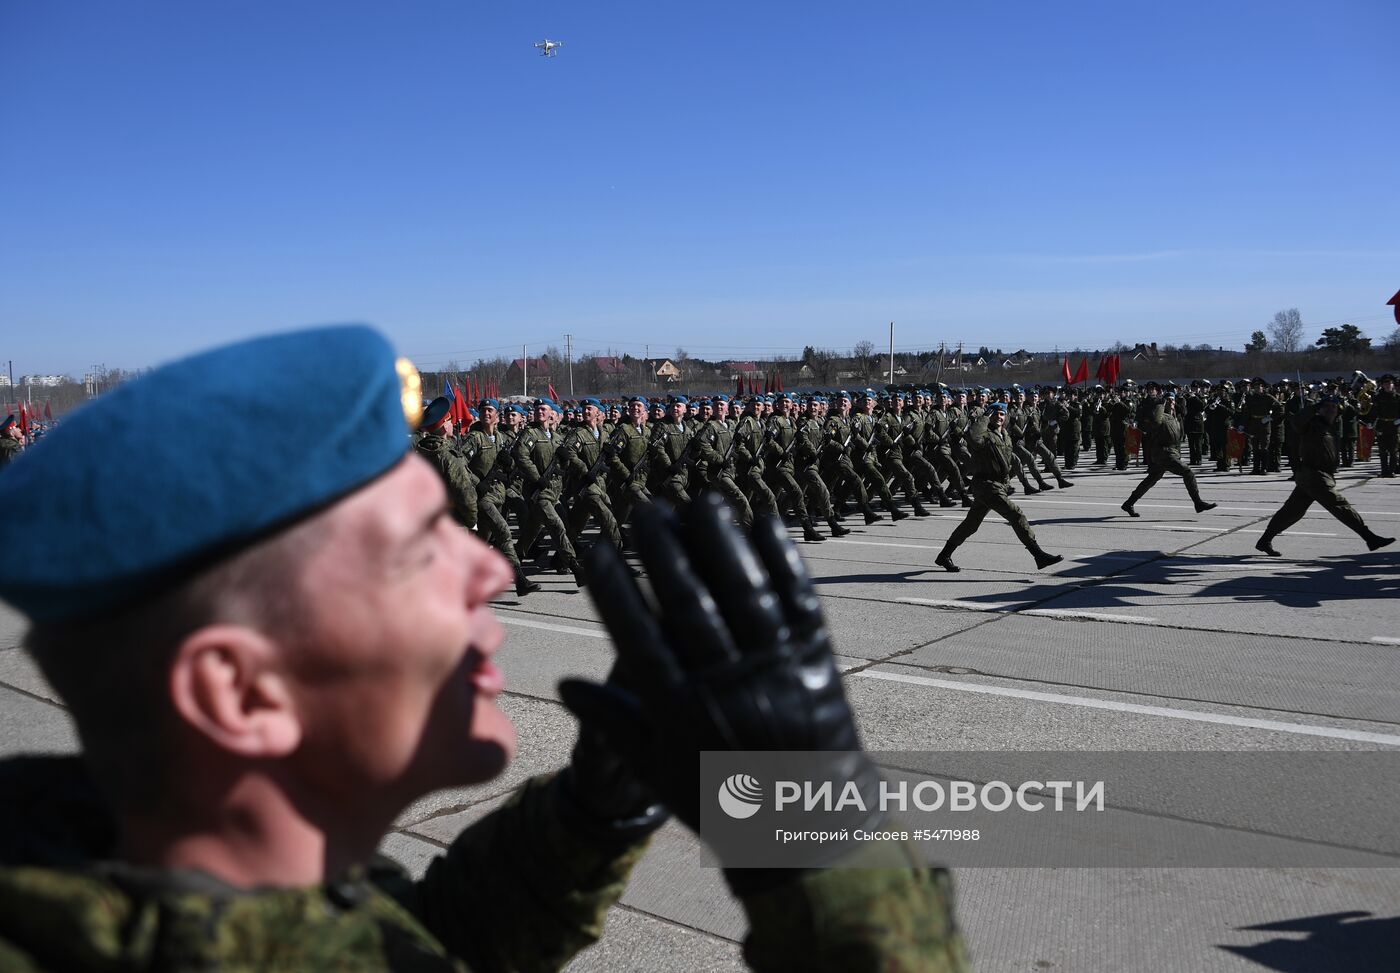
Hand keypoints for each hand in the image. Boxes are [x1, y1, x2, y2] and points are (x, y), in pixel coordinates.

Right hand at [559, 495, 878, 840]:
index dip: (614, 587)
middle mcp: (726, 685)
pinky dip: (783, 561)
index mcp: (680, 711)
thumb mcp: (659, 770)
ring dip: (721, 542)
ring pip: (744, 593)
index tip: (596, 546)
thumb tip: (563, 685)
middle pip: (688, 604)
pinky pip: (799, 601)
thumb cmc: (722, 798)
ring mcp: (775, 670)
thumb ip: (612, 724)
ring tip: (701, 502)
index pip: (637, 635)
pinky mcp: (817, 662)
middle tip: (645, 509)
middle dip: (664, 550)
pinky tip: (765, 524)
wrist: (808, 830)